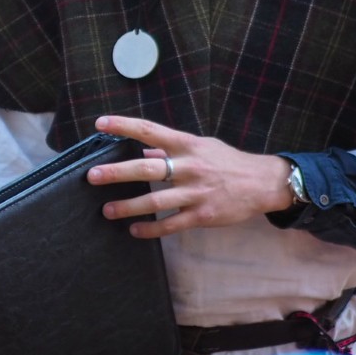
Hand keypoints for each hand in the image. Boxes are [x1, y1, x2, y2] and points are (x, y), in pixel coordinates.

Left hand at [87, 115, 291, 238]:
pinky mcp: (203, 215)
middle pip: (147, 169)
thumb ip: (172, 149)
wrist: (263, 183)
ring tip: (107, 210)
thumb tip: (143, 151)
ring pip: (156, 201)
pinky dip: (151, 229)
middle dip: (117, 173)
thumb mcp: (201, 146)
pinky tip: (135, 230)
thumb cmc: (227, 161)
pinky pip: (171, 224)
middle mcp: (190, 167)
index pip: (151, 131)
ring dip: (128, 206)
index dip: (124, 126)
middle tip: (92, 176)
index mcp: (187, 145)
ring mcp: (196, 192)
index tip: (100, 124)